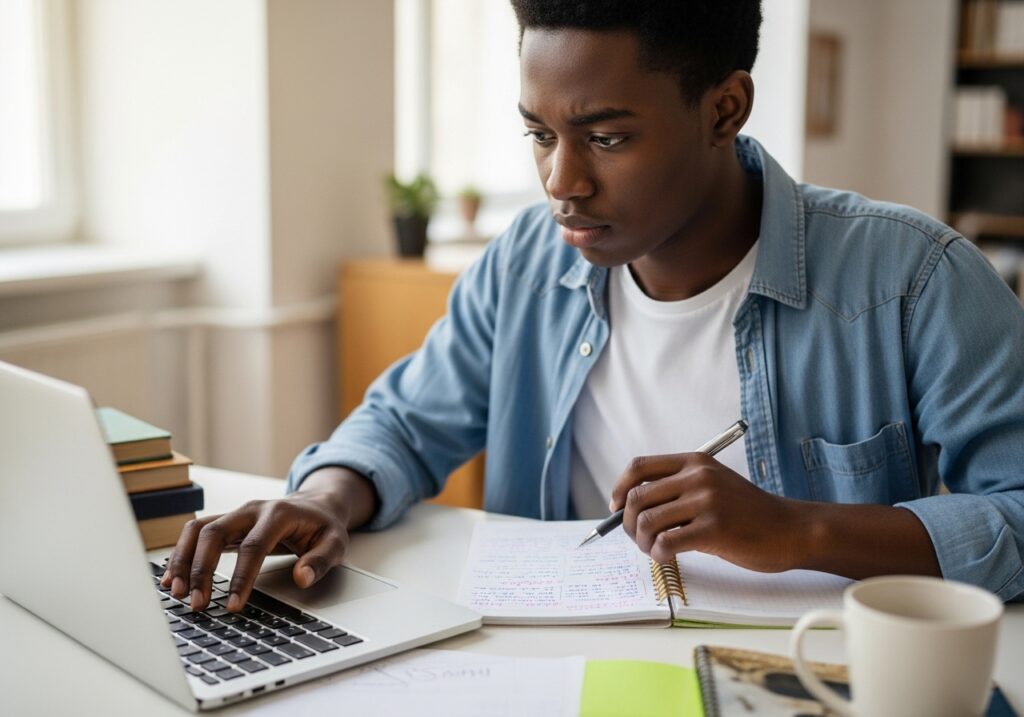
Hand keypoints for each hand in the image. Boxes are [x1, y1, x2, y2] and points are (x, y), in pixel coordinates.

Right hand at [160, 467, 376, 612]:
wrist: (315, 505)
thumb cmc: (323, 527)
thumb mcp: (336, 543)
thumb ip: (320, 560)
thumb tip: (302, 578)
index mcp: (278, 514)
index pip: (253, 547)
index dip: (240, 578)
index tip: (231, 606)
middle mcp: (251, 510)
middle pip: (214, 533)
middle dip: (201, 570)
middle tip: (197, 604)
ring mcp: (236, 515)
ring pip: (198, 530)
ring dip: (183, 560)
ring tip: (175, 592)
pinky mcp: (226, 524)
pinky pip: (196, 534)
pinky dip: (181, 554)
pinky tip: (172, 578)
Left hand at [609, 452, 799, 571]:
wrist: (791, 530)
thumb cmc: (748, 515)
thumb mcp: (714, 486)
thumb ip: (678, 489)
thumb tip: (629, 508)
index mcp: (695, 462)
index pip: (639, 466)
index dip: (619, 488)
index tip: (615, 507)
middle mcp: (698, 476)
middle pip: (637, 496)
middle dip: (627, 523)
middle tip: (638, 539)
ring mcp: (706, 501)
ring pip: (646, 521)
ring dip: (642, 542)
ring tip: (654, 550)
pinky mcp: (713, 529)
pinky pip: (665, 542)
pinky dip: (658, 554)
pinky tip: (667, 558)